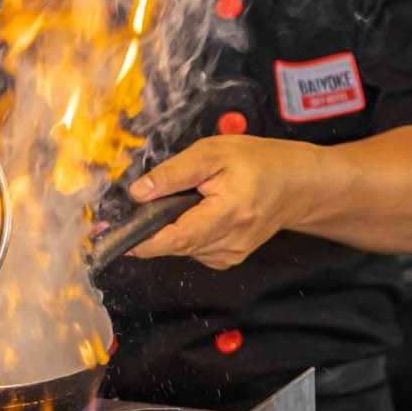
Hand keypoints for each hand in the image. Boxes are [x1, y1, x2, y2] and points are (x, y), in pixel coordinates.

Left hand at [125, 134, 322, 268]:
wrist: (296, 184)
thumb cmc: (259, 163)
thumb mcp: (213, 153)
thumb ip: (174, 173)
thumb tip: (139, 193)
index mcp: (228, 215)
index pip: (176, 239)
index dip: (142, 241)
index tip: (115, 237)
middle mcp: (230, 243)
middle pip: (174, 245)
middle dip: (151, 229)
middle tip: (142, 205)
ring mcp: (230, 254)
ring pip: (182, 248)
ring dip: (171, 228)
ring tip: (186, 200)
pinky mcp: (229, 257)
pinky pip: (194, 248)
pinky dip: (186, 232)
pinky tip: (197, 212)